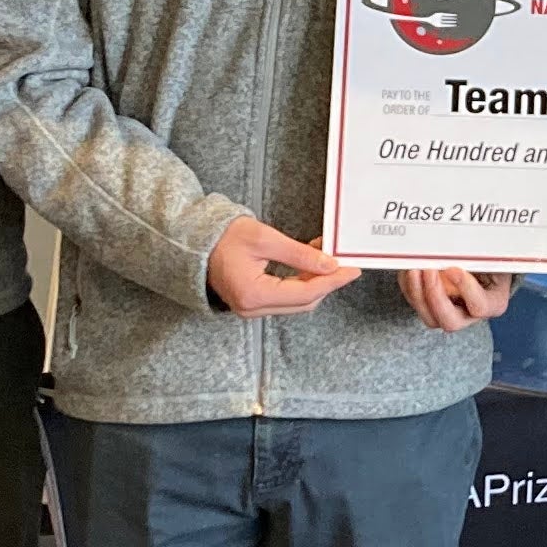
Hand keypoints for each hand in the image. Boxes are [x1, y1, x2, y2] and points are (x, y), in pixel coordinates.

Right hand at [210, 214, 356, 314]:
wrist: (194, 242)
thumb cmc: (222, 237)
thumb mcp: (265, 239)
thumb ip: (299, 254)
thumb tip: (329, 264)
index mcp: (253, 295)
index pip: (306, 293)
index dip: (332, 281)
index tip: (351, 269)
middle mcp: (252, 309)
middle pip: (304, 302)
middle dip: (327, 283)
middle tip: (344, 262)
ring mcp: (252, 309)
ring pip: (297, 302)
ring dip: (315, 282)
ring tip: (327, 258)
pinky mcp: (253, 302)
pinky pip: (286, 297)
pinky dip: (302, 283)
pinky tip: (310, 265)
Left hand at [398, 265, 513, 331]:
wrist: (483, 262)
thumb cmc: (491, 259)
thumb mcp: (492, 255)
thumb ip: (478, 254)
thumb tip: (457, 248)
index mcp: (493, 303)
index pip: (480, 306)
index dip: (466, 289)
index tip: (454, 269)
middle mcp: (470, 315)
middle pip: (450, 322)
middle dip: (435, 296)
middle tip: (429, 270)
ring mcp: (449, 314)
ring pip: (429, 318)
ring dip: (418, 293)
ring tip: (414, 268)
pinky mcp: (431, 308)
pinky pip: (416, 304)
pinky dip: (410, 287)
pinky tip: (410, 269)